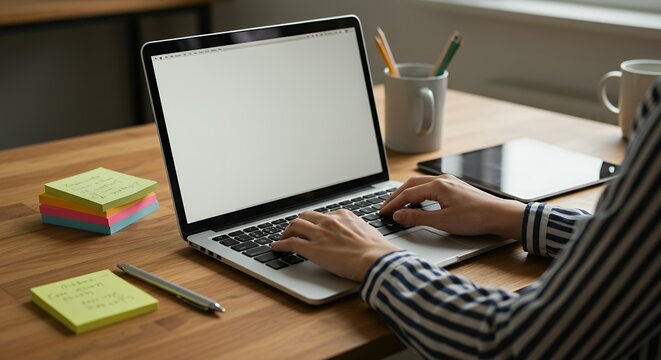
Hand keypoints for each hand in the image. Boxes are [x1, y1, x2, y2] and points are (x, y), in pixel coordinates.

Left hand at [271, 210, 400, 281]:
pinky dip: (280, 244)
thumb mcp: (368, 233)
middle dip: (299, 222)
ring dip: (287, 231)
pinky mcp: (312, 249)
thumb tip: (358, 239)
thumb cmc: (377, 251)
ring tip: (284, 237)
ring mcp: (319, 234)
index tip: (314, 227)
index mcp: (344, 216)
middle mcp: (329, 221)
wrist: (376, 259)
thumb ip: (357, 231)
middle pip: (306, 215)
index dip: (316, 222)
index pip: (324, 215)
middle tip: (295, 230)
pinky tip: (276, 247)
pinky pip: (290, 242)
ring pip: (295, 225)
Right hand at [380, 175, 524, 238]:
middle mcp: (442, 180)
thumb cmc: (476, 218)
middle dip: (395, 196)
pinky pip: (429, 186)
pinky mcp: (455, 187)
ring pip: (420, 184)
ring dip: (406, 193)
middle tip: (385, 208)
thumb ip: (417, 218)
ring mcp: (449, 182)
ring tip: (397, 204)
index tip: (382, 213)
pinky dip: (418, 193)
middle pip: (410, 185)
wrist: (499, 215)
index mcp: (437, 186)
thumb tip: (398, 216)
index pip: (407, 195)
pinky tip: (417, 201)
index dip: (392, 205)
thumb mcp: (443, 221)